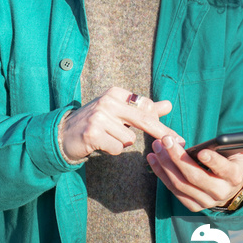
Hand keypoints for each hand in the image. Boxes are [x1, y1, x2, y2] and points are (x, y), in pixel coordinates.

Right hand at [58, 87, 181, 161]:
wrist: (63, 133)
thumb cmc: (96, 122)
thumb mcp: (119, 112)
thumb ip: (144, 109)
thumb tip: (168, 105)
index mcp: (116, 93)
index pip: (146, 108)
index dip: (161, 124)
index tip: (175, 136)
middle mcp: (108, 101)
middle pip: (143, 119)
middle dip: (161, 132)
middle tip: (179, 140)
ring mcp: (99, 117)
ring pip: (129, 138)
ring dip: (121, 142)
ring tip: (107, 137)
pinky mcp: (92, 133)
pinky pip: (117, 148)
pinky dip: (112, 150)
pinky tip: (100, 144)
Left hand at [147, 136, 242, 211]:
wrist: (231, 192)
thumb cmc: (235, 165)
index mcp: (234, 177)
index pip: (224, 170)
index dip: (213, 161)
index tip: (201, 150)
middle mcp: (219, 192)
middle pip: (195, 177)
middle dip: (178, 158)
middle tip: (166, 140)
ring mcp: (204, 201)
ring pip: (180, 184)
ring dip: (166, 164)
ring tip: (157, 146)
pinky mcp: (191, 204)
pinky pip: (172, 189)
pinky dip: (161, 174)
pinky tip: (153, 158)